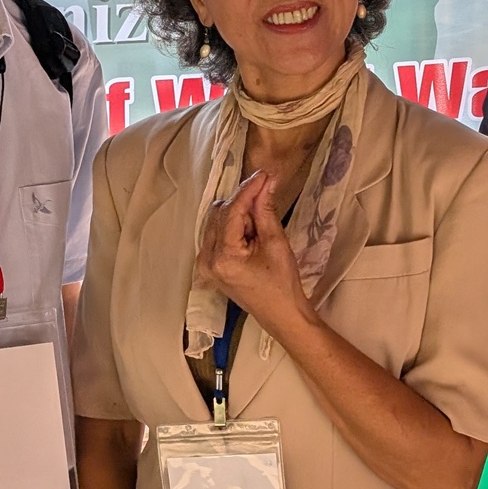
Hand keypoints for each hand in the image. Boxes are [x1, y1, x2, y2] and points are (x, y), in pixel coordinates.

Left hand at [194, 171, 308, 328]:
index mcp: (223, 256)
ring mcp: (204, 263)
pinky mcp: (208, 265)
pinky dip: (232, 226)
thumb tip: (266, 182)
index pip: (232, 210)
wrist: (281, 314)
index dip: (248, 189)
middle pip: (220, 213)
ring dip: (238, 214)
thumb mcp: (276, 243)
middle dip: (243, 202)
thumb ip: (265, 210)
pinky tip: (250, 233)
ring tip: (260, 225)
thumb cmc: (282, 283)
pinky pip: (216, 234)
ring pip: (216, 221)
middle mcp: (207, 259)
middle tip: (267, 197)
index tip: (264, 174)